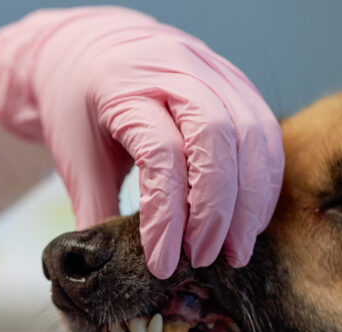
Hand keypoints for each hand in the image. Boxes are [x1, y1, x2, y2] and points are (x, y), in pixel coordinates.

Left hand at [0, 7, 283, 278]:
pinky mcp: (238, 82)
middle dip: (216, 210)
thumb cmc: (80, 104)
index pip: (160, 154)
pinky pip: (266, 133)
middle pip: (217, 139)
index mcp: (125, 86)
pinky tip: (248, 221)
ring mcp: (214, 71)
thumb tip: (107, 274)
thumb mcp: (75, 157)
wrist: (92, 46)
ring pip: (252, 135)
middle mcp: (176, 70)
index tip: (162, 264)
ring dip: (249, 202)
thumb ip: (95, 212)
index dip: (165, 217)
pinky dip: (263, 182)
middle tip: (203, 259)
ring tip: (233, 252)